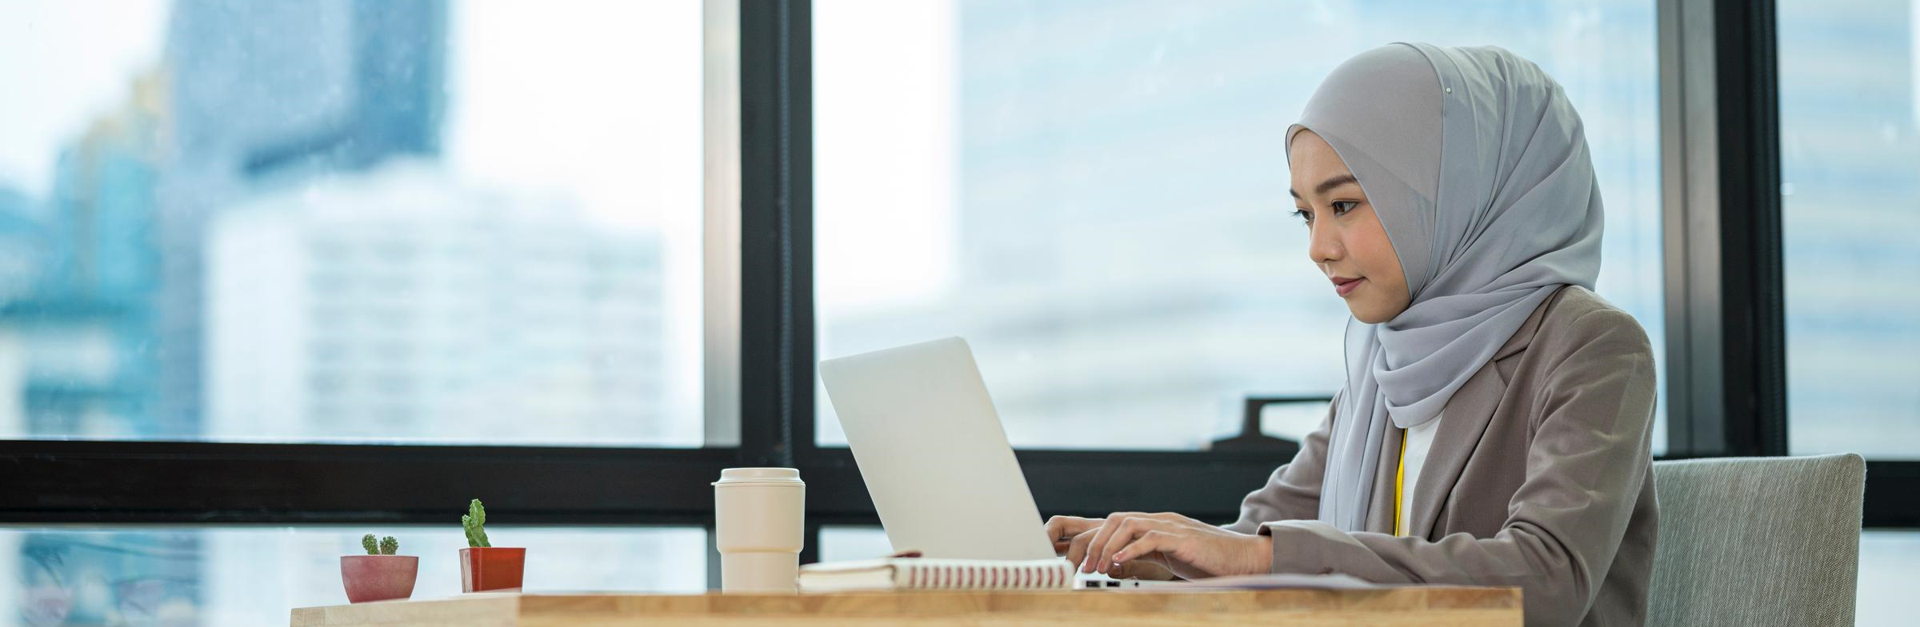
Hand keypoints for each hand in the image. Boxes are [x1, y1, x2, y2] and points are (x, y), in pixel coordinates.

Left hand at [1078, 512, 1272, 579]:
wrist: (1244, 559)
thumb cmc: (1207, 561)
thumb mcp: (1167, 558)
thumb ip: (1144, 556)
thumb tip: (1115, 565)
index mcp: (1154, 525)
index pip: (1115, 524)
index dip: (1093, 540)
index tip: (1080, 563)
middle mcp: (1160, 520)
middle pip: (1115, 520)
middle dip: (1094, 543)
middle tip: (1084, 568)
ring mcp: (1172, 527)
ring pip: (1128, 524)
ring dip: (1108, 546)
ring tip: (1099, 568)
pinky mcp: (1184, 539)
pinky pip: (1152, 537)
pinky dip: (1132, 549)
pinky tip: (1120, 563)